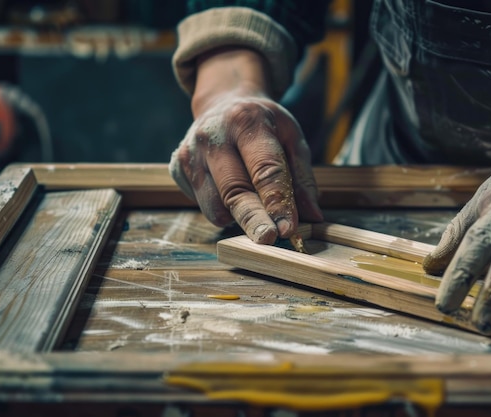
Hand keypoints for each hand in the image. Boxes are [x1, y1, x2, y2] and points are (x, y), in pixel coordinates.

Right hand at [170, 48, 322, 243]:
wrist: (222, 103)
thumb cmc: (261, 124)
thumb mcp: (291, 138)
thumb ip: (303, 178)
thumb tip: (312, 216)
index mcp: (246, 122)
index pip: (264, 169)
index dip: (277, 202)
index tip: (288, 228)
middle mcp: (212, 137)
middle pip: (234, 190)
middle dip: (253, 219)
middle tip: (268, 240)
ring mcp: (190, 153)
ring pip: (216, 204)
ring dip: (239, 217)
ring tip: (255, 208)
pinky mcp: (178, 168)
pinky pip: (204, 205)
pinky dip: (223, 209)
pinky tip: (232, 191)